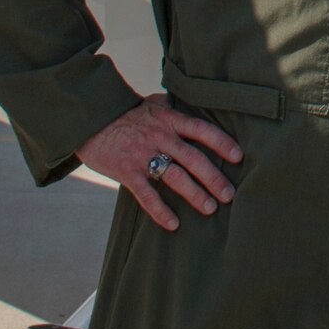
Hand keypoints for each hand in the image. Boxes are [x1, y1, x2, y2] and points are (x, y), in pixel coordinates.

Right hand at [77, 93, 240, 231]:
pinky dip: (160, 211)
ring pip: (174, 177)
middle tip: (229, 194)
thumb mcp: (154, 104)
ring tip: (210, 208)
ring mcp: (142, 155)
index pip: (201, 129)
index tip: (238, 157)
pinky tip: (173, 224)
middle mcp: (159, 136)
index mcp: (169, 119)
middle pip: (193, 158)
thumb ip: (177, 111)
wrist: (89, 120)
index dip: (222, 143)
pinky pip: (146, 195)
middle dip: (213, 177)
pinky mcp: (126, 172)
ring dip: (195, 194)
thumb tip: (204, 112)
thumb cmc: (128, 114)